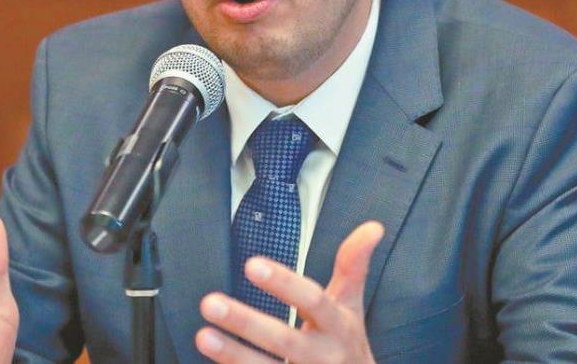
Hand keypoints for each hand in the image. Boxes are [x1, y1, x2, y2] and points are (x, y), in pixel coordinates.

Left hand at [196, 221, 383, 362]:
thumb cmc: (346, 343)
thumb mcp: (352, 305)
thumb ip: (353, 265)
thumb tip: (373, 226)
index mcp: (339, 327)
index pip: (313, 301)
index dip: (284, 284)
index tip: (252, 264)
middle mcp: (325, 358)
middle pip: (284, 340)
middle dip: (246, 322)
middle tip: (209, 302)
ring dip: (233, 355)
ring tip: (203, 336)